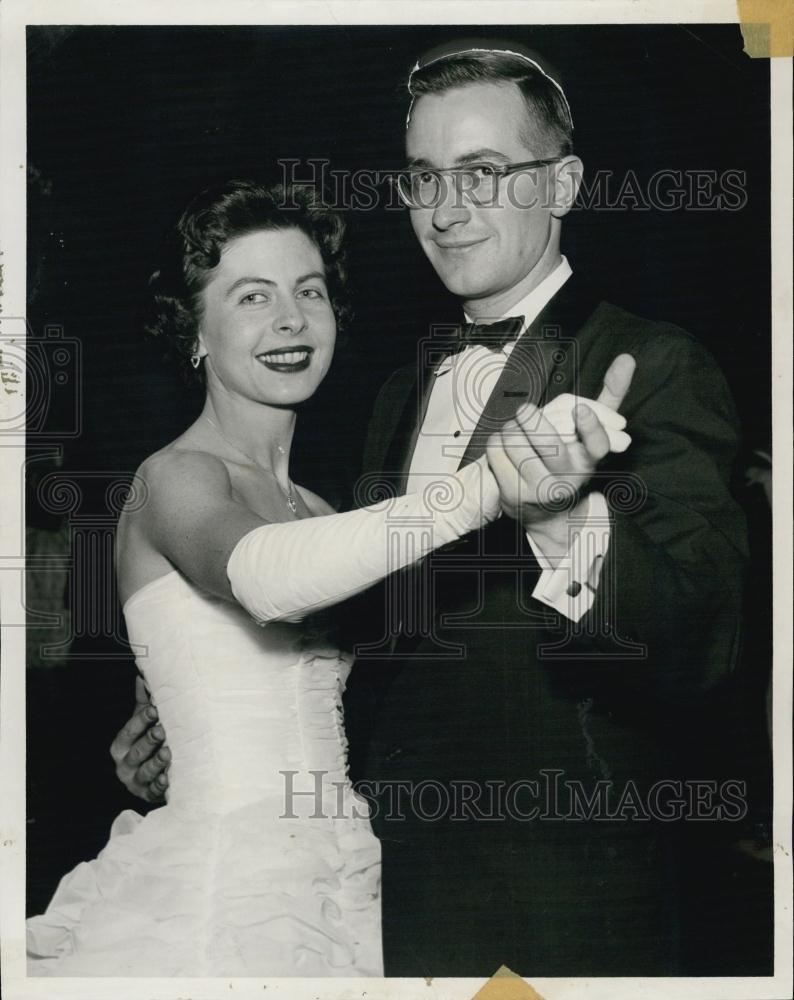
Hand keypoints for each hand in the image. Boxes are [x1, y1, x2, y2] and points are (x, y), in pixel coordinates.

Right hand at [109, 675, 169, 803]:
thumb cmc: (150, 743)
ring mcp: (136, 782)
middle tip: (162, 730)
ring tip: (168, 753)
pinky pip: (155, 792)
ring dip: (156, 763)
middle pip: (136, 752)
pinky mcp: (149, 796)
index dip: (141, 720)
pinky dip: (161, 785)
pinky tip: (169, 778)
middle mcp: (125, 765)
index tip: (155, 709)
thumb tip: (142, 674)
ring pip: (145, 772)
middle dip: (149, 740)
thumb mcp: (144, 723)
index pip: (129, 731)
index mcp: (121, 745)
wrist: (157, 775)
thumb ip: (144, 702)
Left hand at [486, 353, 634, 550]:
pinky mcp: (513, 495)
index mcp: (590, 459)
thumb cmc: (570, 458)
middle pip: (548, 444)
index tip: (580, 409)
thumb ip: (609, 397)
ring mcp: (540, 489)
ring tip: (516, 428)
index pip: (597, 445)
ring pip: (517, 444)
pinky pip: (496, 454)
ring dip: (511, 428)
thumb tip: (626, 358)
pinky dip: (496, 441)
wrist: (547, 512)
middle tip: (525, 409)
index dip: (590, 427)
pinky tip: (504, 444)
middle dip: (532, 421)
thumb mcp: (592, 433)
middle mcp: (568, 478)